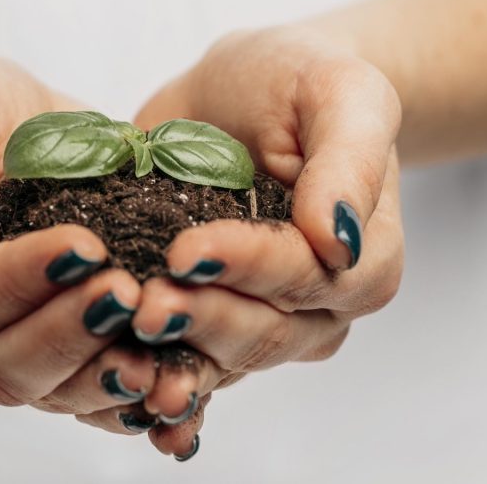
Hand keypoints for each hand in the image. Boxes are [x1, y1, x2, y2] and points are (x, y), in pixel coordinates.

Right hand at [0, 56, 156, 426]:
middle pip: (1, 367)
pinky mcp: (50, 356)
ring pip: (49, 391)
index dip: (19, 283)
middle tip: (128, 291)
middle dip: (69, 331)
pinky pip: (87, 390)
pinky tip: (171, 369)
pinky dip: (127, 386)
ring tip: (157, 330)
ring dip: (105, 370)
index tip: (84, 244)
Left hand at [105, 23, 404, 453]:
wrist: (248, 92)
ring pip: (221, 359)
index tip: (186, 249)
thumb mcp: (341, 92)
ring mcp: (260, 320)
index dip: (247, 267)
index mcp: (363, 257)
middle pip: (263, 331)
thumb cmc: (302, 83)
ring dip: (173, 364)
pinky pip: (187, 365)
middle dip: (201, 318)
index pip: (305, 274)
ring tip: (122, 356)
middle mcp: (317, 305)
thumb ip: (348, 160)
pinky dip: (158, 388)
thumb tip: (335, 238)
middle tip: (143, 305)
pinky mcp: (205, 317)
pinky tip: (122, 404)